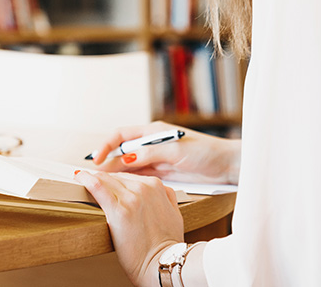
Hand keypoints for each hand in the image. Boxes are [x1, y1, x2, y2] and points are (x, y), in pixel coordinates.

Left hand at [75, 168, 183, 286]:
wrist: (161, 263)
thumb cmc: (166, 244)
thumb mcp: (174, 213)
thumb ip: (166, 196)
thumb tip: (159, 190)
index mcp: (156, 186)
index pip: (128, 176)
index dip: (114, 180)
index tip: (105, 183)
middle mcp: (144, 188)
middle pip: (115, 177)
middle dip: (103, 180)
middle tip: (90, 183)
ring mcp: (131, 198)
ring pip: (105, 179)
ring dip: (91, 178)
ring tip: (82, 180)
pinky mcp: (119, 210)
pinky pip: (97, 187)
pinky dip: (86, 179)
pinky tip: (79, 178)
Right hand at [87, 121, 240, 183]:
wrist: (226, 165)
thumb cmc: (206, 152)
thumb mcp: (176, 151)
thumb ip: (151, 153)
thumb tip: (127, 157)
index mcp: (153, 132)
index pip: (122, 135)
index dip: (106, 145)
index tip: (96, 159)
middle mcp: (151, 143)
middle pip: (123, 151)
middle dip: (108, 162)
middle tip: (95, 176)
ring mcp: (156, 158)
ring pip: (129, 165)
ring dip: (117, 173)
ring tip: (103, 184)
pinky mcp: (162, 172)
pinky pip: (139, 175)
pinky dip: (129, 180)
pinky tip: (122, 188)